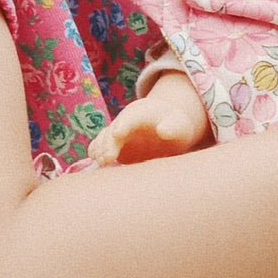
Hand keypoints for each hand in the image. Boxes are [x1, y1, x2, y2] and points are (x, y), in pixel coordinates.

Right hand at [88, 73, 210, 164]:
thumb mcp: (179, 124)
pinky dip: (98, 155)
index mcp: (140, 112)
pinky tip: (98, 164)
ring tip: (100, 162)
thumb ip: (172, 127)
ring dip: (100, 149)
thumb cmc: (176, 124)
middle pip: (113, 130)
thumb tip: (163, 131)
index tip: (117, 134)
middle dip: (108, 143)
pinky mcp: (115, 146)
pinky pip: (102, 149)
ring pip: (104, 139)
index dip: (123, 125)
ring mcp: (118, 134)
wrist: (169, 124)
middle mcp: (125, 121)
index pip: (130, 117)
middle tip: (107, 158)